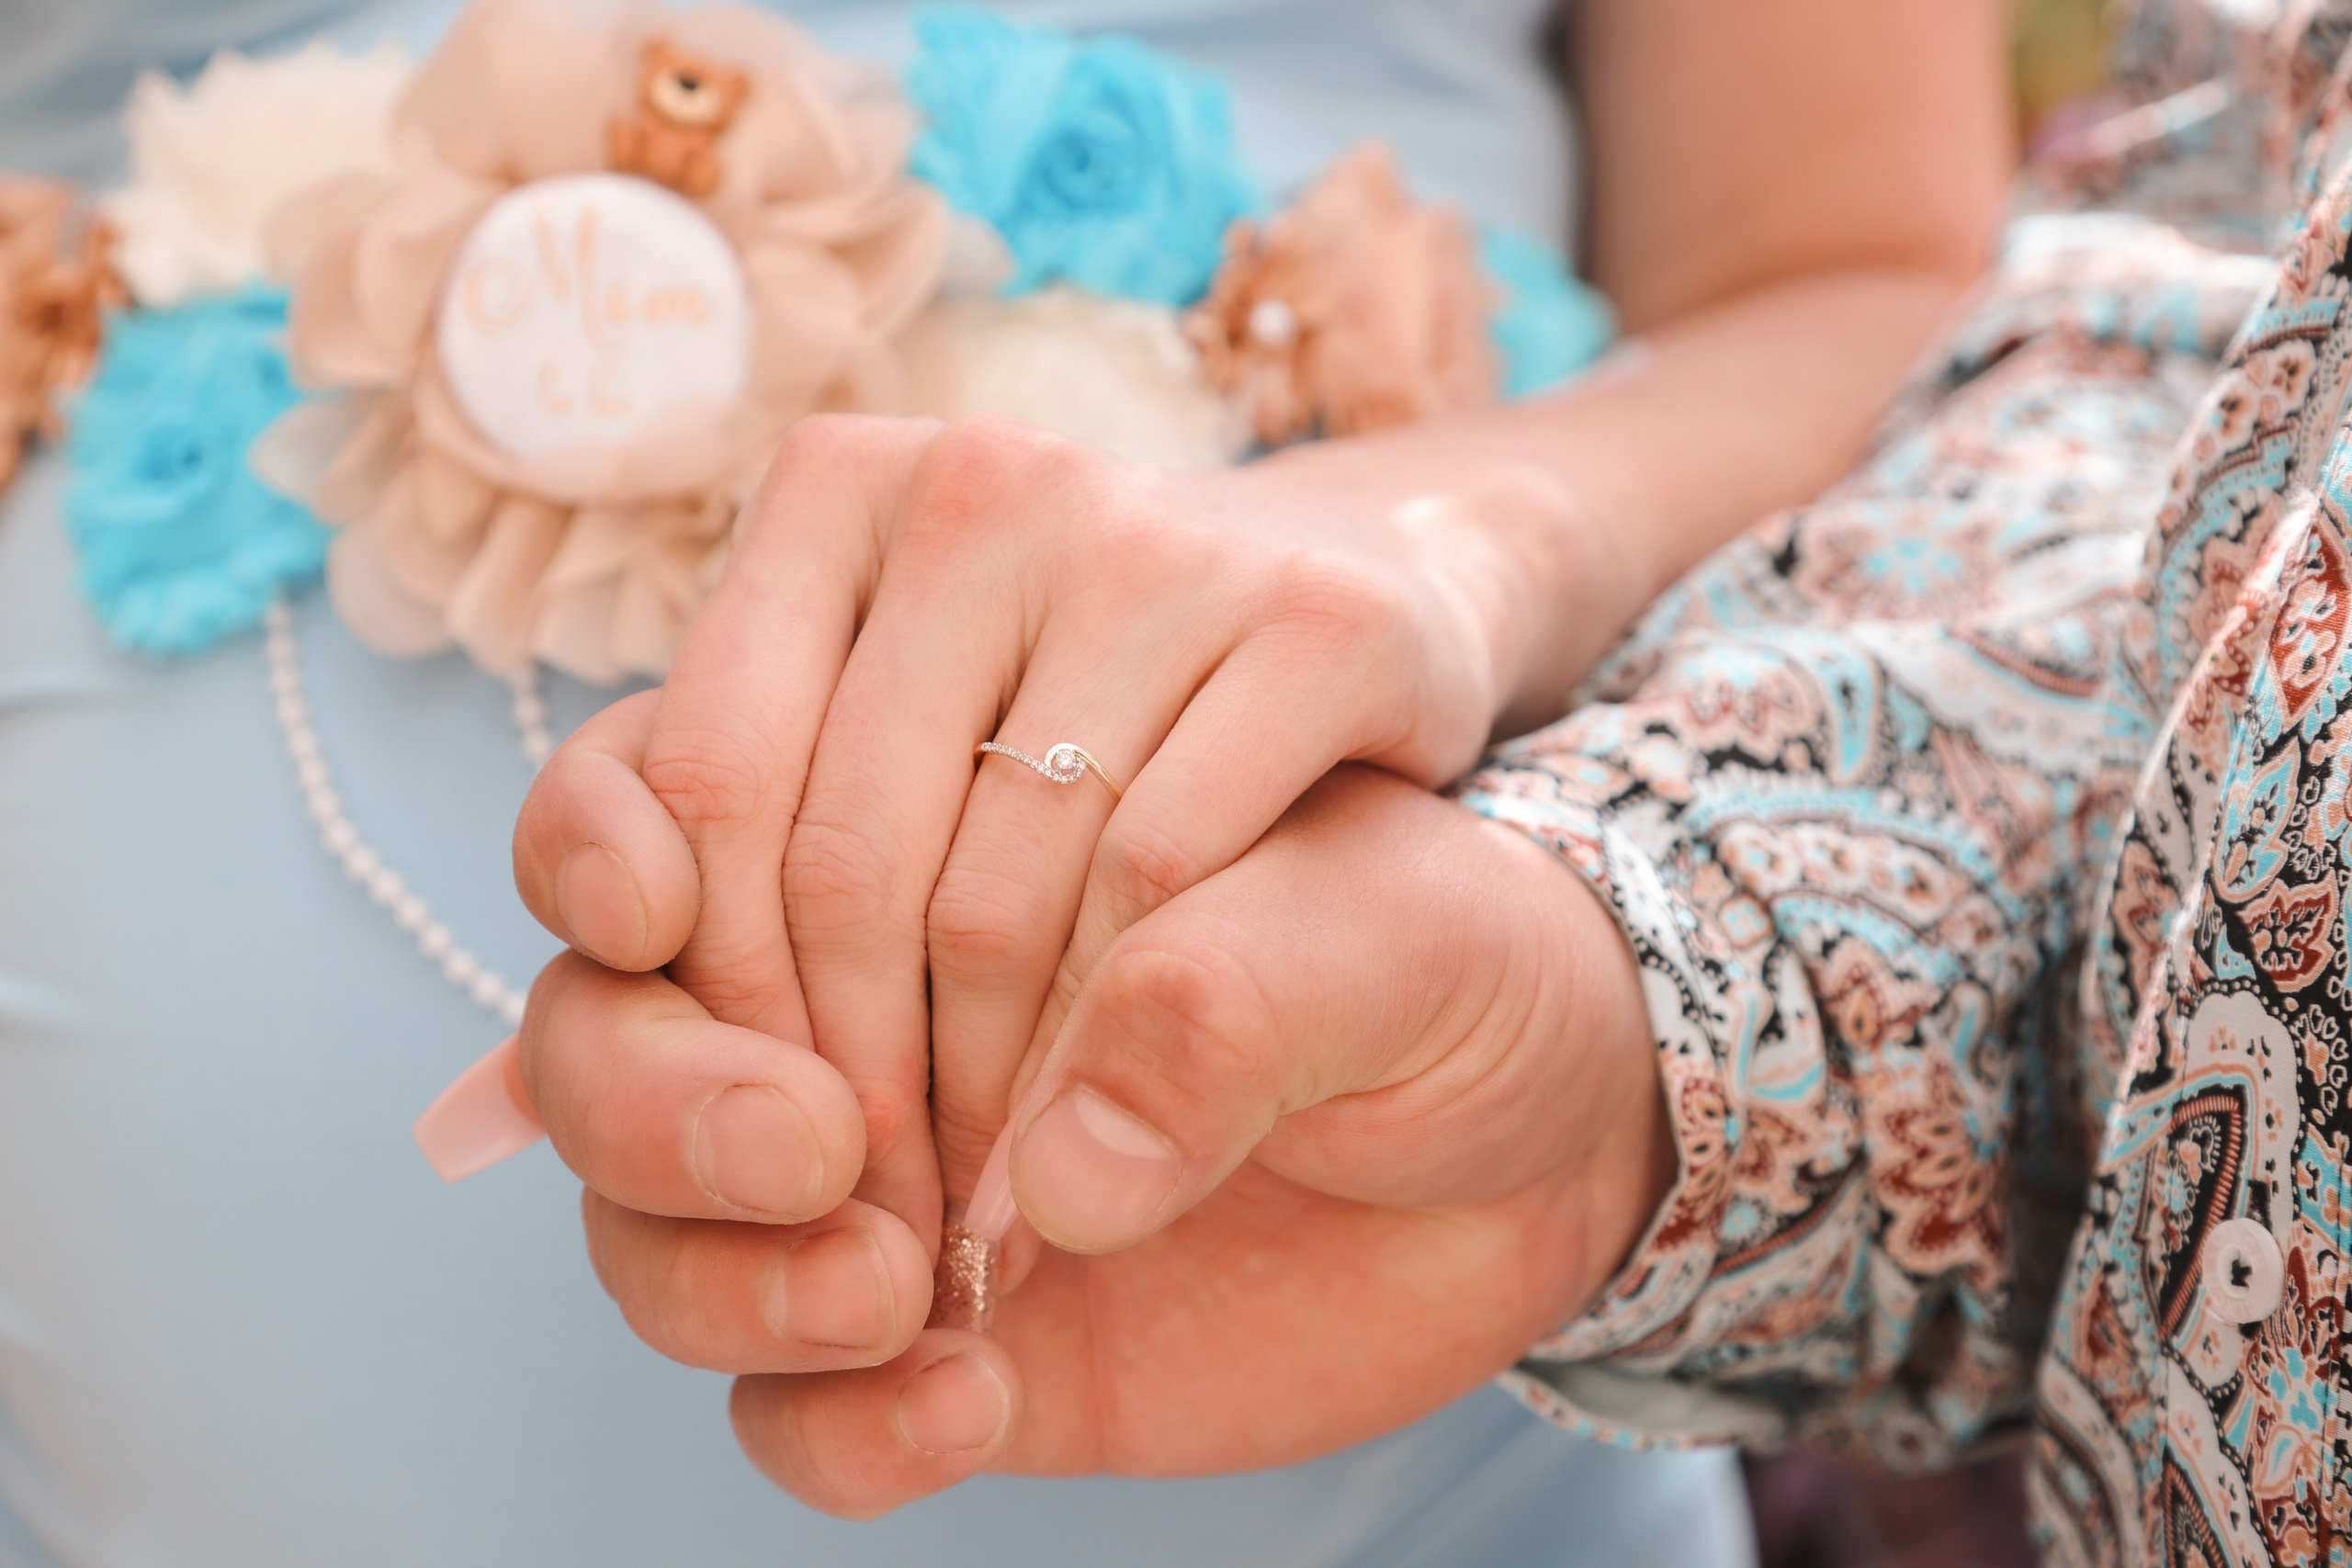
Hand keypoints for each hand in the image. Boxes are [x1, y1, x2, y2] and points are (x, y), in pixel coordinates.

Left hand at [514, 413, 1594, 1234]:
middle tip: (871, 1225)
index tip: (753, 1134)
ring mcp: (1158, 540)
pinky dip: (1125, 1058)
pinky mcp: (1323, 622)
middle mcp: (978, 488)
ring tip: (988, 1207)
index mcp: (833, 504)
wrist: (1377, 659)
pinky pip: (1172, 887)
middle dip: (842, 1097)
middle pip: (831, 867)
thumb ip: (715, 888)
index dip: (691, 1002)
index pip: (683, 785)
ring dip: (985, 1108)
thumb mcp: (886, 788)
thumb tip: (489, 1107)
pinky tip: (1117, 1140)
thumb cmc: (1092, 761)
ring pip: (1000, 901)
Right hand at [517, 765, 1670, 1514]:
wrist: (1540, 1130)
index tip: (658, 910)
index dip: (611, 849)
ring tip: (894, 1287)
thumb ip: (1230, 994)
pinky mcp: (923, 1337)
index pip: (668, 793)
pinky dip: (831, 1425)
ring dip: (715, 1269)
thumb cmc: (1452, 956)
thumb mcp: (1388, 924)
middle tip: (824, 1142)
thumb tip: (1063, 1169)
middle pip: (599, 1026)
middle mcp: (858, 983)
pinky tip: (968, 1404)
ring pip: (638, 1223)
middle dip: (663, 1092)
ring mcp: (876, 1167)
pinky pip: (785, 1411)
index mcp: (925, 797)